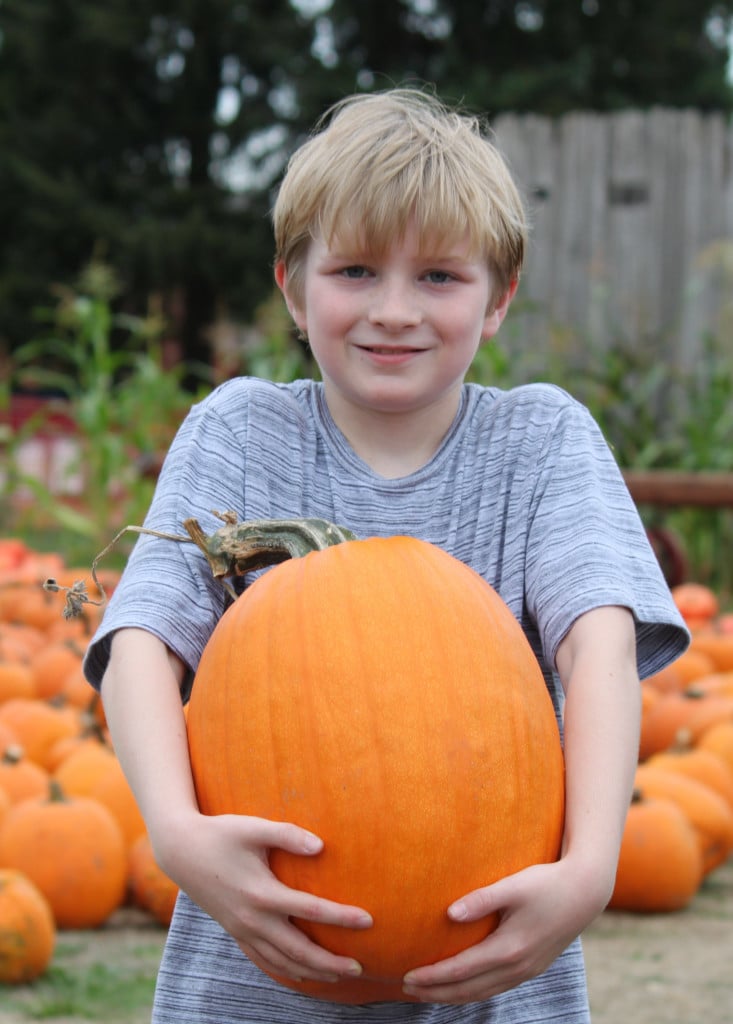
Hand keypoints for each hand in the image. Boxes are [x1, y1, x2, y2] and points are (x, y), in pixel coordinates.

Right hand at [153, 811, 372, 985]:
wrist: (180, 851)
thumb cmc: (221, 833)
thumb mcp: (255, 828)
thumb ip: (289, 835)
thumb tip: (321, 846)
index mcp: (262, 892)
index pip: (311, 910)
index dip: (342, 917)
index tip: (368, 921)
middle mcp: (253, 918)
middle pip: (299, 950)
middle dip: (331, 962)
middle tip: (360, 968)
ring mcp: (242, 929)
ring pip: (282, 961)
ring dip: (312, 972)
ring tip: (339, 977)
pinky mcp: (235, 932)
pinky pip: (263, 959)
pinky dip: (285, 970)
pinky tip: (302, 973)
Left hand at [402, 859, 609, 1003]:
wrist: (585, 892)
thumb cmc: (546, 883)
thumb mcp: (513, 886)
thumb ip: (481, 899)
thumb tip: (449, 914)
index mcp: (509, 949)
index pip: (460, 970)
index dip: (432, 976)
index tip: (407, 976)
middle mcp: (517, 967)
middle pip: (468, 990)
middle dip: (436, 992)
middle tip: (406, 988)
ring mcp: (526, 971)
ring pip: (482, 993)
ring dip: (452, 996)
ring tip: (427, 992)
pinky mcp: (532, 968)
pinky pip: (495, 989)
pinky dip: (473, 992)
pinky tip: (461, 986)